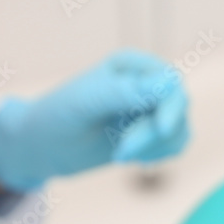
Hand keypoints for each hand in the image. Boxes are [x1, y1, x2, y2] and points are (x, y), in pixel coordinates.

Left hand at [0, 49, 189, 190]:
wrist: (43, 147)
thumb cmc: (56, 119)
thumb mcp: (83, 104)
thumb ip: (123, 92)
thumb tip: (168, 84)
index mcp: (131, 65)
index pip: (170, 82)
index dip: (171, 106)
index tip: (162, 129)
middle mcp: (147, 82)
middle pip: (178, 107)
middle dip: (153, 135)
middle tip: (121, 153)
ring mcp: (154, 108)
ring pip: (179, 129)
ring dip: (153, 148)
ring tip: (120, 155)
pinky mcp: (155, 132)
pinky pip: (176, 145)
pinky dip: (158, 156)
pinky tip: (131, 158)